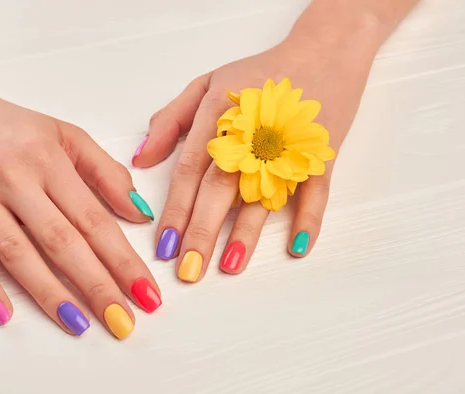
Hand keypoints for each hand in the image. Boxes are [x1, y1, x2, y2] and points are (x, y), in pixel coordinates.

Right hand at [0, 75, 160, 338]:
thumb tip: (140, 213)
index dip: (123, 260)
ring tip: (79, 326)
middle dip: (96, 286)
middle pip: (61, 241)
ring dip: (49, 294)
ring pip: (17, 252)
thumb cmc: (8, 125)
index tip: (146, 293)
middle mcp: (14, 178)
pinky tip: (6, 313)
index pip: (94, 220)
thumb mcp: (64, 135)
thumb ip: (105, 172)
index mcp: (49, 161)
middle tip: (122, 323)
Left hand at [132, 29, 378, 279]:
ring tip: (229, 266)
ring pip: (263, 195)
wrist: (324, 51)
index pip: (189, 172)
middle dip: (202, 233)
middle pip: (220, 189)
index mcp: (218, 117)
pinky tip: (297, 248)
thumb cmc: (260, 74)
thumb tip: (141, 160)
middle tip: (188, 271)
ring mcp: (288, 145)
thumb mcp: (206, 84)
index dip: (175, 211)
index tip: (163, 247)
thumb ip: (170, 120)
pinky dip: (308, 219)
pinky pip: (316, 191)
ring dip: (246, 234)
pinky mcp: (320, 152)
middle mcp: (250, 134)